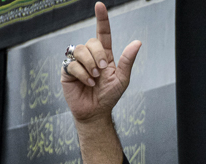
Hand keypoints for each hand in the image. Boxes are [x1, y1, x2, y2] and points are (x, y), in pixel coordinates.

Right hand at [61, 2, 140, 122]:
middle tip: (102, 70)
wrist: (95, 112)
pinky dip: (81, 74)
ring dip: (89, 65)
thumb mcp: (122, 79)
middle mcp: (90, 56)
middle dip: (98, 55)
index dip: (102, 19)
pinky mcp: (68, 71)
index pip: (103, 33)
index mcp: (105, 55)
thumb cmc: (109, 96)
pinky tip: (87, 83)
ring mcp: (78, 62)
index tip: (100, 5)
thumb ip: (128, 60)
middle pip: (91, 42)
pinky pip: (72, 64)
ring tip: (94, 78)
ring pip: (80, 50)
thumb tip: (138, 42)